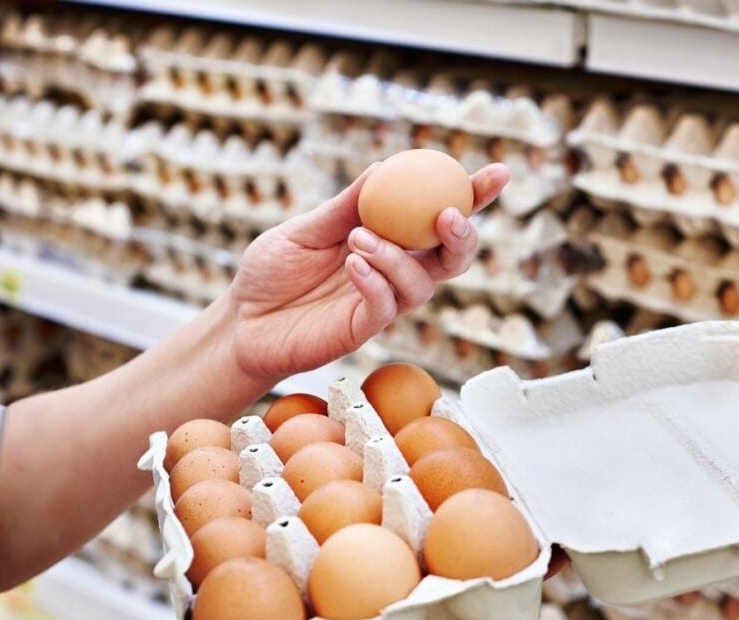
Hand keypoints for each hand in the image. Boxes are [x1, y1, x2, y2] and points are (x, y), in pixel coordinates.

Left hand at [228, 163, 508, 383]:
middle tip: (447, 214)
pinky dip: (376, 281)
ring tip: (359, 238)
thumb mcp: (307, 228)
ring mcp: (381, 303)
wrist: (240, 319)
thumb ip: (347, 205)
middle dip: (463, 236)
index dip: (474, 198)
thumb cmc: (273, 271)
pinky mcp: (361, 330)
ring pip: (421, 285)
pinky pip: (385, 307)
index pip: (438, 218)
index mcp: (389, 240)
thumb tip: (385, 169)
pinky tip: (354, 263)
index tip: (498, 175)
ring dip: (398, 257)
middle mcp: (394, 273)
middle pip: (451, 259)